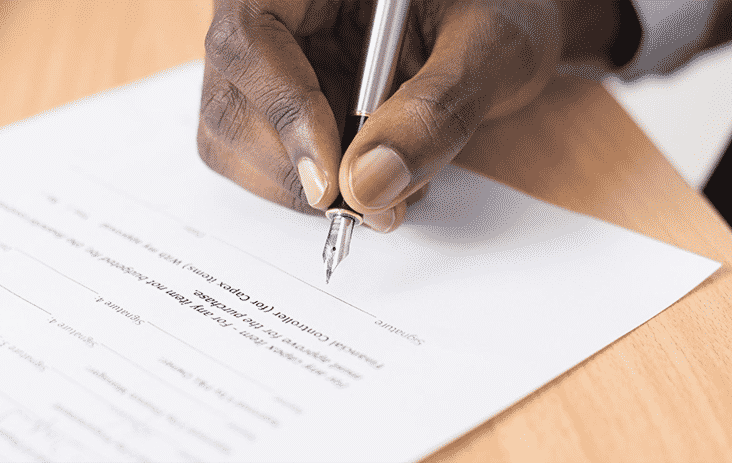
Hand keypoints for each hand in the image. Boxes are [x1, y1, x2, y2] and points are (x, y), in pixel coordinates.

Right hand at [198, 0, 560, 231]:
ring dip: (299, 188)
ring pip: (233, 138)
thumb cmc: (503, 11)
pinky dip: (309, 189)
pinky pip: (260, 158)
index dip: (283, 114)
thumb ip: (437, 110)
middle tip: (369, 208)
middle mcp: (274, 11)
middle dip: (293, 170)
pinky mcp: (276, 101)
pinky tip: (367, 177)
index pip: (249, 37)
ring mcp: (269, 60)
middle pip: (228, 99)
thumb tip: (368, 187)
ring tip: (384, 191)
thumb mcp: (492, 47)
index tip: (331, 184)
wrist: (502, 24)